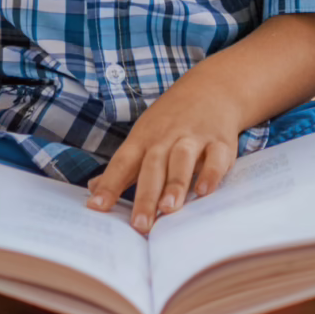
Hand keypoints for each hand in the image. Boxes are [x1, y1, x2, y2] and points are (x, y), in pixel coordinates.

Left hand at [83, 74, 249, 233]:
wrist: (211, 89)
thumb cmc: (170, 120)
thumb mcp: (143, 136)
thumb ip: (123, 167)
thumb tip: (93, 190)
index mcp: (143, 139)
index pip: (122, 163)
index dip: (109, 185)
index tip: (96, 208)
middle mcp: (166, 137)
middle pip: (153, 166)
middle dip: (146, 196)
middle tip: (140, 225)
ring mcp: (194, 137)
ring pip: (182, 159)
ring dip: (175, 184)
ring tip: (169, 209)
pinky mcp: (220, 141)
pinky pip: (216, 157)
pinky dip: (211, 173)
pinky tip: (204, 192)